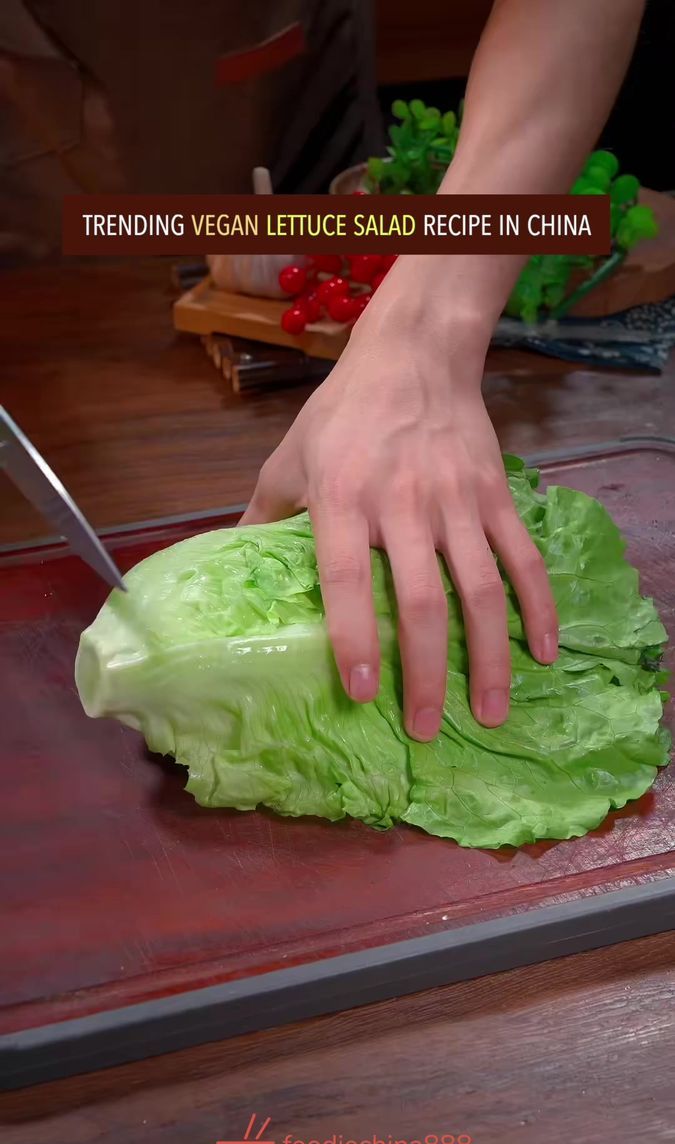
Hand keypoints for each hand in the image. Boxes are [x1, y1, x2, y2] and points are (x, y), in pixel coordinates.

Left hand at [241, 284, 557, 740]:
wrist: (413, 355)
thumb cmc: (342, 412)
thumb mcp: (289, 457)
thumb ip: (262, 515)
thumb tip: (230, 568)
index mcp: (344, 498)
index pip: (347, 578)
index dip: (354, 637)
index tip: (363, 692)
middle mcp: (403, 504)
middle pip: (422, 601)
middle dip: (427, 672)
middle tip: (427, 729)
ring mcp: (457, 502)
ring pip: (480, 590)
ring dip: (489, 658)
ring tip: (490, 713)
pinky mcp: (496, 495)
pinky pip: (523, 558)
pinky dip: (538, 607)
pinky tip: (543, 653)